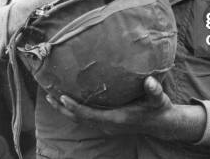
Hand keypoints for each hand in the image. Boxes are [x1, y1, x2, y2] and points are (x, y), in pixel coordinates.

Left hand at [46, 76, 197, 138]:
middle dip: (62, 108)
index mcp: (116, 119)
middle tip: (48, 94)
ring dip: (65, 110)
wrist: (161, 124)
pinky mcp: (106, 124)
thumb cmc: (158, 108)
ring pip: (80, 120)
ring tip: (52, 96)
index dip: (74, 106)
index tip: (61, 96)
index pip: (89, 114)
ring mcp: (106, 126)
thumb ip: (154, 90)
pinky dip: (74, 110)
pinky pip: (85, 119)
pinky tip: (68, 100)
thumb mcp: (158, 98)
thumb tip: (150, 81)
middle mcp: (108, 125)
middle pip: (79, 119)